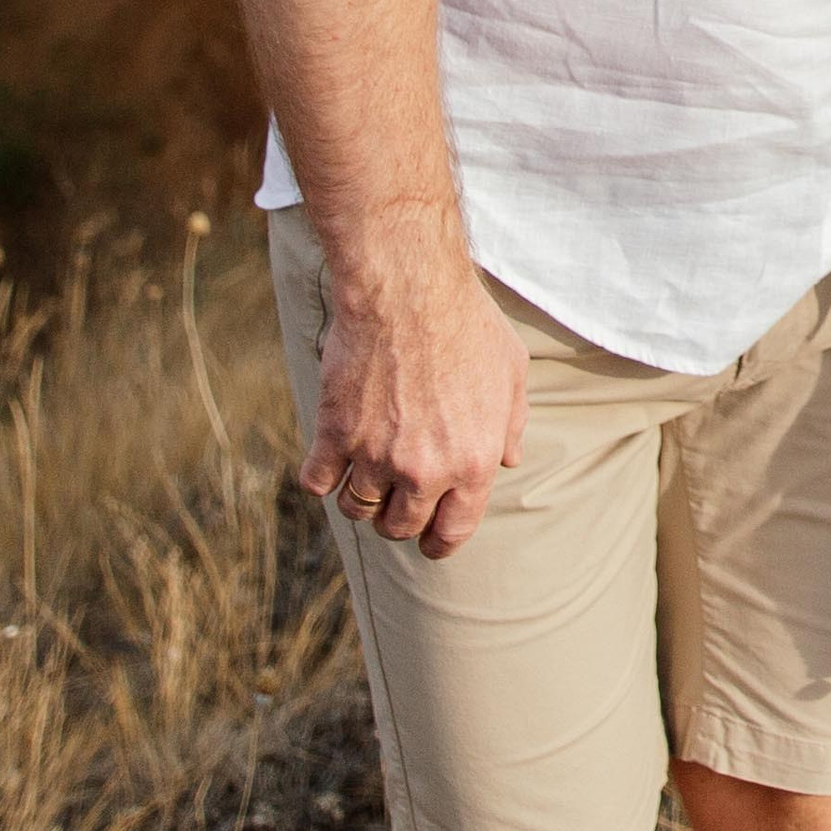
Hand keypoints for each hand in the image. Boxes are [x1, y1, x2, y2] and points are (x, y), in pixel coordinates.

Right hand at [301, 243, 529, 559]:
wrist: (409, 288)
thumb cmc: (467, 323)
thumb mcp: (512, 371)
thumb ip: (511, 424)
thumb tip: (509, 460)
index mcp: (473, 463)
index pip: (452, 533)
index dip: (438, 542)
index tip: (428, 539)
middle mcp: (425, 470)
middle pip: (398, 527)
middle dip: (397, 517)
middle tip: (394, 496)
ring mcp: (376, 455)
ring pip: (357, 508)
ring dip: (360, 497)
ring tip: (364, 473)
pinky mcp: (336, 434)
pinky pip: (318, 482)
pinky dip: (322, 474)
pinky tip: (330, 458)